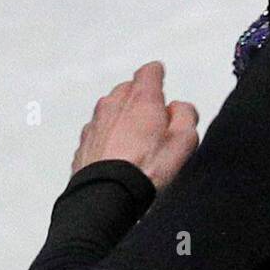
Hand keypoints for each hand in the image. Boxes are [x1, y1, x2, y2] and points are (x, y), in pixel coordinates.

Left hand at [71, 60, 198, 188]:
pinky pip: (99, 133)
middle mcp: (113, 105)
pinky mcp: (84, 145)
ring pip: (110, 111)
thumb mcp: (185, 141)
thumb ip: (186, 115)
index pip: (149, 72)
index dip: (157, 75)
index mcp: (141, 99)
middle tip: (155, 121)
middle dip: (140, 99)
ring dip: (122, 119)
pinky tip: (119, 157)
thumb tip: (179, 108)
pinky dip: (108, 138)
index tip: (160, 77)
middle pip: (127, 90)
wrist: (108, 197)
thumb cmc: (146, 171)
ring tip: (137, 143)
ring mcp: (95, 125)